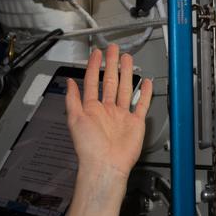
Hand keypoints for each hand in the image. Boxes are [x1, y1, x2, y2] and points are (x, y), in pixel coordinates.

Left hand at [64, 44, 153, 179]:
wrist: (106, 165)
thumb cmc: (89, 148)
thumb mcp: (75, 118)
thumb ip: (73, 99)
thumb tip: (70, 82)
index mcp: (92, 108)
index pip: (93, 82)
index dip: (94, 66)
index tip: (96, 54)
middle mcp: (107, 110)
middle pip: (110, 82)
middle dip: (111, 65)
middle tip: (113, 50)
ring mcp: (122, 116)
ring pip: (125, 89)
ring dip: (127, 74)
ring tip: (128, 59)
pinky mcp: (135, 123)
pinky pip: (141, 105)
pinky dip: (145, 94)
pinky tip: (146, 84)